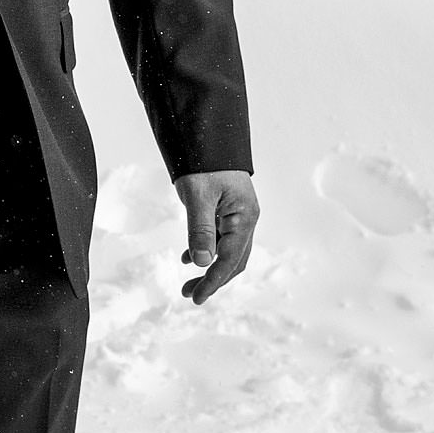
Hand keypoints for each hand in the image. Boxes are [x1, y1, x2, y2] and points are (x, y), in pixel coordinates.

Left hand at [173, 169, 258, 304]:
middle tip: (189, 295)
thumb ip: (200, 229)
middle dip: (212, 280)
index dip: (212, 281)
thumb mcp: (198, 196)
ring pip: (227, 251)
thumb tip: (201, 263)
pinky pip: (220, 238)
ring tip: (187, 282)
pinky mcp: (228, 211)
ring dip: (209, 268)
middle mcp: (246, 220)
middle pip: (233, 261)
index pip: (229, 260)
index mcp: (245, 218)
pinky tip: (188, 258)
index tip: (196, 298)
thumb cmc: (204, 163)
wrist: (208, 135)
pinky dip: (206, 251)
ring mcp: (239, 216)